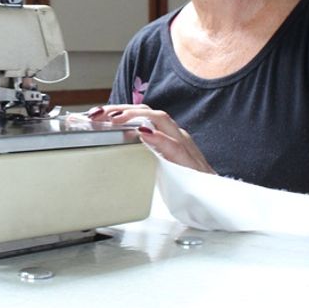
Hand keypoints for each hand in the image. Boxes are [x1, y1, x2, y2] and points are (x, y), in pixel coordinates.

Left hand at [87, 105, 215, 174]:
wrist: (212, 198)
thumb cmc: (184, 182)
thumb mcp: (157, 164)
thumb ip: (142, 153)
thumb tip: (114, 149)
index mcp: (166, 134)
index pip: (141, 114)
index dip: (118, 110)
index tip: (95, 113)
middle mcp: (175, 134)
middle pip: (147, 111)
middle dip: (121, 109)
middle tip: (98, 113)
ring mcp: (183, 145)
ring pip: (160, 119)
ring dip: (135, 116)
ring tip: (114, 118)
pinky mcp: (189, 160)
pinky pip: (173, 145)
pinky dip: (158, 137)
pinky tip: (144, 133)